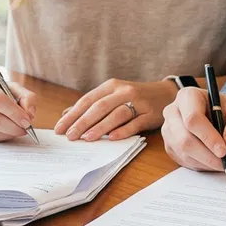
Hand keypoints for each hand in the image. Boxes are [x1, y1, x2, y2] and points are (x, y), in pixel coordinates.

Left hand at [55, 77, 176, 140]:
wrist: (166, 94)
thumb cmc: (135, 97)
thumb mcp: (113, 95)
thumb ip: (92, 104)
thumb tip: (66, 114)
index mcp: (111, 86)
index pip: (87, 100)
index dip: (73, 114)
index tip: (60, 128)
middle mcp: (124, 91)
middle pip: (99, 107)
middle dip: (82, 122)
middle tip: (70, 136)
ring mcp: (138, 102)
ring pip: (116, 114)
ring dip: (101, 127)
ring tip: (87, 138)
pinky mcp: (150, 114)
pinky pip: (135, 123)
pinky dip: (124, 131)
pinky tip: (113, 138)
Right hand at [161, 87, 225, 172]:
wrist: (219, 115)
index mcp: (187, 96)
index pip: (192, 119)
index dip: (208, 137)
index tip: (224, 151)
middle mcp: (173, 112)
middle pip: (185, 140)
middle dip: (210, 156)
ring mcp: (169, 131)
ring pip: (185, 154)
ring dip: (209, 163)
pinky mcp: (170, 146)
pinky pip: (185, 161)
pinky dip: (203, 166)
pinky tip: (217, 161)